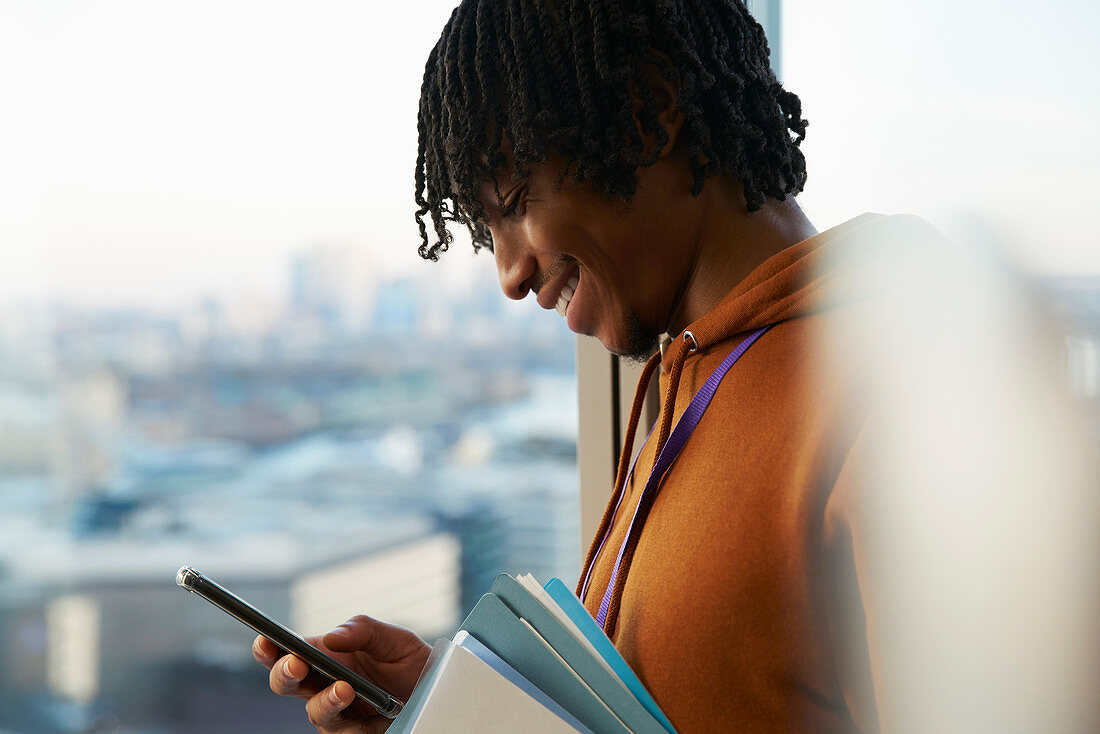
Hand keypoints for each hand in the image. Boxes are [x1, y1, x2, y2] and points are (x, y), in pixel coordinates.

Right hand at [253, 615, 431, 733]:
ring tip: (344, 689)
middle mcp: (323, 686)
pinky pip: (345, 733)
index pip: (286, 651)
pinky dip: (353, 723)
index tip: (265, 641)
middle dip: (284, 674)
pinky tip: (367, 713)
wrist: (438, 691)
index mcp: (325, 656)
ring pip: (313, 712)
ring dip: (325, 700)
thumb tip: (332, 638)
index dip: (268, 648)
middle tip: (297, 664)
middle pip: (287, 684)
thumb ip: (362, 630)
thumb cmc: (409, 661)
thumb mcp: (393, 638)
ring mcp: (336, 713)